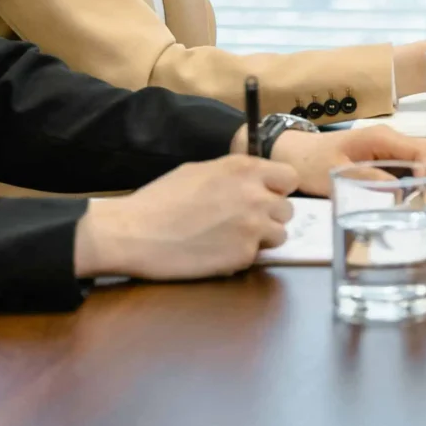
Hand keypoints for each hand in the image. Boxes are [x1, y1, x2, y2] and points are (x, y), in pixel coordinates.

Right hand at [72, 156, 294, 280]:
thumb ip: (234, 175)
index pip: (289, 178)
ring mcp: (252, 227)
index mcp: (244, 169)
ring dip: (261, 238)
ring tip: (232, 238)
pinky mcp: (243, 256)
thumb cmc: (160, 199)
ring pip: (279, 235)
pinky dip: (241, 256)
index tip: (264, 196)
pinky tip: (216, 251)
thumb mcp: (199, 170)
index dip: (277, 189)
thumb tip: (251, 181)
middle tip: (244, 221)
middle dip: (269, 215)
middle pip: (287, 209)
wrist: (135, 232)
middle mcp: (255, 195)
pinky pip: (256, 256)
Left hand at [268, 123, 425, 210]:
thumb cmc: (311, 162)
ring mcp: (396, 149)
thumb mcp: (335, 174)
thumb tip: (401, 192)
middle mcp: (394, 139)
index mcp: (381, 138)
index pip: (421, 148)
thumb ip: (368, 179)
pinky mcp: (394, 160)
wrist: (294, 154)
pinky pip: (425, 164)